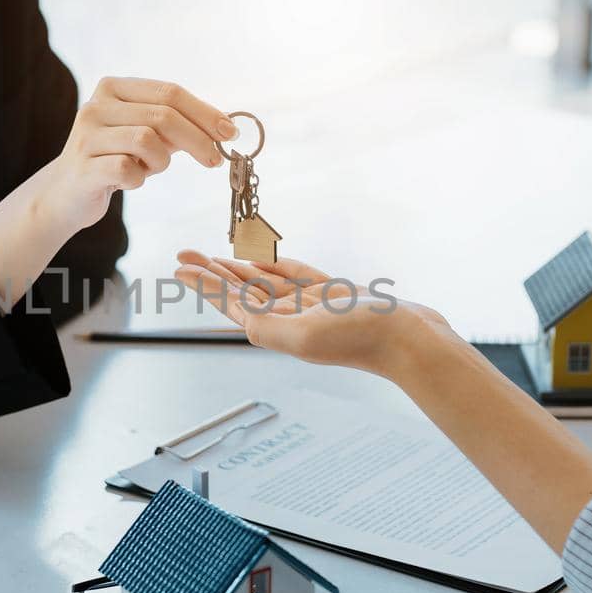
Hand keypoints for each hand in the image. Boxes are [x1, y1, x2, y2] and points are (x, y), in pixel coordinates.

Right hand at [36, 77, 236, 235]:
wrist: (67, 193)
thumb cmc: (115, 159)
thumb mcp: (146, 134)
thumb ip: (178, 125)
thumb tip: (225, 126)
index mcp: (114, 88)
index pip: (170, 92)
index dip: (205, 112)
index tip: (230, 132)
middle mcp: (96, 105)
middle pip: (163, 115)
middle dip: (198, 139)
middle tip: (215, 160)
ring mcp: (86, 135)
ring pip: (147, 141)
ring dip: (161, 161)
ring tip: (151, 169)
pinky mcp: (83, 167)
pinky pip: (128, 170)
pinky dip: (139, 179)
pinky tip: (130, 181)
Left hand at [173, 251, 445, 375]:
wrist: (411, 340)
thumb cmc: (362, 338)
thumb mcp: (306, 334)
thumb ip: (268, 328)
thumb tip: (239, 321)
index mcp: (277, 331)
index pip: (231, 304)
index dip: (204, 285)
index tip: (179, 267)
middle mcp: (289, 320)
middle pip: (240, 292)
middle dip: (212, 273)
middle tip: (184, 253)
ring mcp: (311, 307)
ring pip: (264, 284)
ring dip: (238, 268)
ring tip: (212, 255)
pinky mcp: (332, 295)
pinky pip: (295, 276)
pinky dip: (274, 265)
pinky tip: (260, 259)